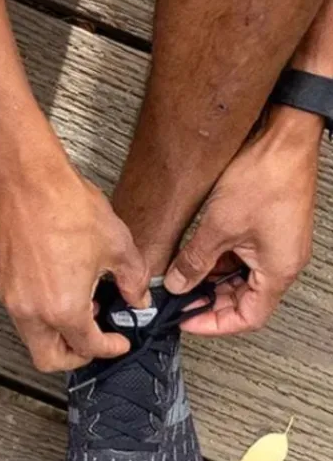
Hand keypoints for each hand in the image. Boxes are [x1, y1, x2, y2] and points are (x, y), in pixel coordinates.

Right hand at [0, 153, 149, 371]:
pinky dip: (41, 314)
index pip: (88, 347)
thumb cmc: (64, 205)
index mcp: (63, 308)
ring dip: (57, 333)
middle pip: (48, 359)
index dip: (110, 348)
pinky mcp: (0, 282)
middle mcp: (31, 310)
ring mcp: (11, 298)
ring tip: (79, 308)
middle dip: (74, 356)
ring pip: (33, 337)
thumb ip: (132, 279)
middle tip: (93, 341)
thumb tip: (137, 297)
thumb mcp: (116, 244)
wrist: (24, 178)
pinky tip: (59, 288)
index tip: (118, 341)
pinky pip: (21, 314)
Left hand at [164, 106, 321, 334]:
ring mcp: (275, 247)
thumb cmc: (265, 177)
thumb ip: (194, 262)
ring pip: (239, 280)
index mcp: (277, 271)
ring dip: (211, 282)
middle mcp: (281, 263)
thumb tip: (177, 285)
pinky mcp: (267, 231)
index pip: (247, 318)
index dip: (214, 324)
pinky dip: (217, 263)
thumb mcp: (218, 227)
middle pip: (243, 300)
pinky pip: (241, 259)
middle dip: (209, 303)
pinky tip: (195, 258)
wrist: (284, 137)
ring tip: (182, 279)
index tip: (186, 321)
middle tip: (179, 301)